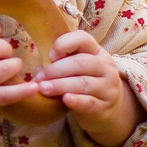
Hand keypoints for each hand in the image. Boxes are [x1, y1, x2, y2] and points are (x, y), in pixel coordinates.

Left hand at [35, 30, 142, 146]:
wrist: (105, 108)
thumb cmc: (82, 83)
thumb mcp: (73, 70)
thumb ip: (57, 65)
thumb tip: (38, 72)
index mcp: (95, 51)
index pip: (83, 39)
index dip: (64, 44)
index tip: (49, 56)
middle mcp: (105, 66)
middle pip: (81, 62)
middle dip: (55, 70)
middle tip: (38, 79)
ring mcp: (108, 87)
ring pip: (84, 83)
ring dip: (60, 85)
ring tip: (43, 89)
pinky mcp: (104, 106)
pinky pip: (90, 102)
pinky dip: (77, 100)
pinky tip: (65, 99)